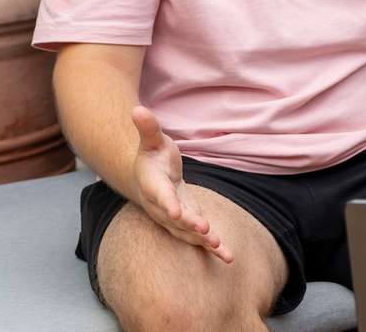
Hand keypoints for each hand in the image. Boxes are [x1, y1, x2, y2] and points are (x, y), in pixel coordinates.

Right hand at [130, 106, 231, 262]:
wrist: (148, 179)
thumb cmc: (153, 157)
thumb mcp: (152, 140)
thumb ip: (148, 128)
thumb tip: (138, 108)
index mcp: (152, 185)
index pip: (160, 195)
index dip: (168, 204)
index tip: (176, 212)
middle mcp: (161, 207)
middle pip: (175, 219)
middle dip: (190, 225)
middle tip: (204, 230)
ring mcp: (174, 219)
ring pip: (187, 233)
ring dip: (203, 240)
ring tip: (219, 247)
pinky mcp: (187, 225)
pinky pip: (198, 238)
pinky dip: (212, 248)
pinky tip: (228, 257)